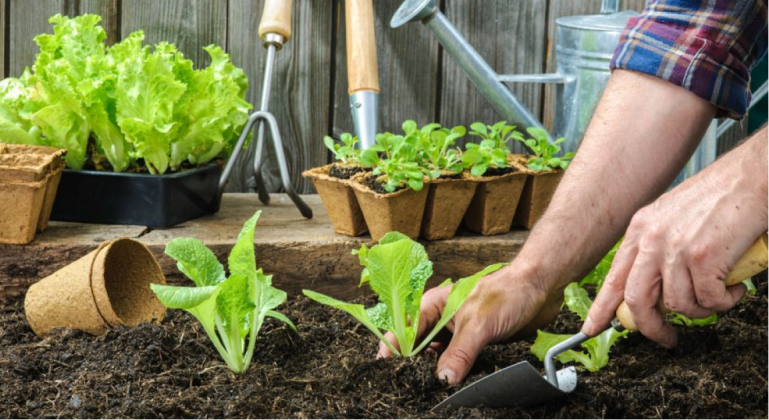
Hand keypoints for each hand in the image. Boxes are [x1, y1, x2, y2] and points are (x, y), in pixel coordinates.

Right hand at [376, 264, 562, 383]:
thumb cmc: (508, 292)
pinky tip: (453, 386)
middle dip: (412, 366)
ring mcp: (457, 333)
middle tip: (409, 386)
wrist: (540, 288)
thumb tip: (442, 380)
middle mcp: (442, 320)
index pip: (404, 330)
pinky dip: (453, 374)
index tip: (386, 370)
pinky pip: (457, 363)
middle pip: (418, 347)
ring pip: (437, 357)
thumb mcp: (479, 324)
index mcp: (434, 305)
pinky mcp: (474, 344)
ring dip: (434, 372)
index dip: (393, 350)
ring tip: (427, 391)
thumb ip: (459, 353)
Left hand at [582, 152, 768, 346]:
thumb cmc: (720, 198)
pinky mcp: (703, 257)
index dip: (602, 308)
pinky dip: (725, 301)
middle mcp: (652, 239)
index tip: (592, 328)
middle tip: (667, 338)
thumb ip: (657, 250)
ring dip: (701, 310)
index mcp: (640, 229)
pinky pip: (709, 301)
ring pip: (678, 305)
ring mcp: (675, 248)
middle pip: (637, 300)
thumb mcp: (671, 218)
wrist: (751, 178)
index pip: (614, 277)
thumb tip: (655, 290)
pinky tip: (734, 287)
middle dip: (651, 327)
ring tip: (718, 296)